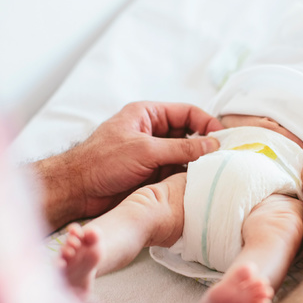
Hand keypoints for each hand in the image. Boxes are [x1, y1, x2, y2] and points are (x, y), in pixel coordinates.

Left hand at [34, 101, 223, 229]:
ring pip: (185, 156)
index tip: (224, 138)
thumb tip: (213, 145)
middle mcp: (153, 132)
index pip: (187, 113)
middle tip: (226, 158)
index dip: (207, 123)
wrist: (77, 190)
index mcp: (148, 115)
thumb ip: (181, 148)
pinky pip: (177, 173)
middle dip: (206, 145)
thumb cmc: (103, 161)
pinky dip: (188, 178)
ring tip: (217, 173)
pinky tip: (201, 185)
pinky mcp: (152, 175)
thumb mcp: (145, 150)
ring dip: (198, 164)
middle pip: (189, 134)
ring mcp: (153, 155)